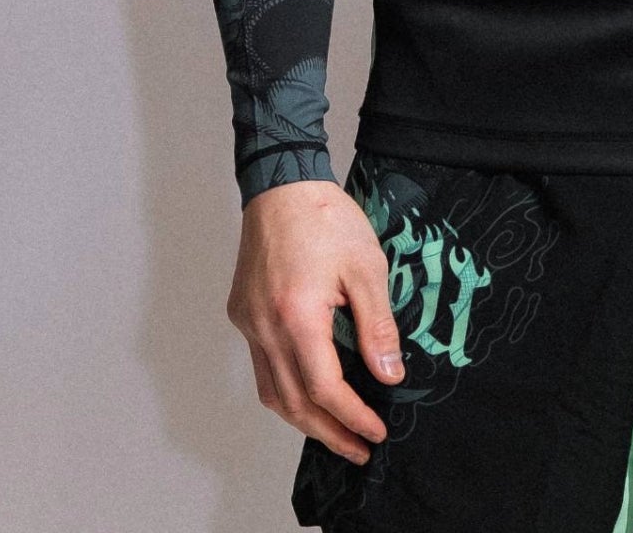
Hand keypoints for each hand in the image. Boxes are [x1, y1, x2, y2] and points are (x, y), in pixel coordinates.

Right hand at [227, 179, 403, 463]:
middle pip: (293, 402)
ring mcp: (248, 322)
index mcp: (296, 316)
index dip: (352, 416)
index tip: (376, 431)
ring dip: (304, 418)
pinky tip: (308, 390)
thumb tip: (390, 374)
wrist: (282, 183)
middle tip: (359, 449)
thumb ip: (378, 325)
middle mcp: (264, 327)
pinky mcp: (242, 313)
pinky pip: (261, 367)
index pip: (324, 389)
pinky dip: (285, 389)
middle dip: (329, 432)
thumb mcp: (367, 267)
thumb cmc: (325, 217)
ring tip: (336, 432)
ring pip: (271, 391)